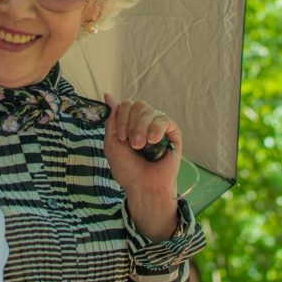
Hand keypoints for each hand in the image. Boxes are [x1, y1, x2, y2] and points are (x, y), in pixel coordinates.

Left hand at [103, 93, 180, 240]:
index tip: (121, 137)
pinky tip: (153, 141)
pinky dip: (156, 129)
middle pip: (138, 105)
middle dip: (131, 123)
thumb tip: (108, 95)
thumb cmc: (127, 169)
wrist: (142, 186)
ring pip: (149, 111)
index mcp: (130, 123)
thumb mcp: (112, 143)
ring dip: (141, 129)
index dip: (121, 117)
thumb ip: (112, 119)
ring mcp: (159, 127)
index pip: (126, 104)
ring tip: (140, 146)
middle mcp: (145, 122)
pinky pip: (164, 120)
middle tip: (131, 144)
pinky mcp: (173, 133)